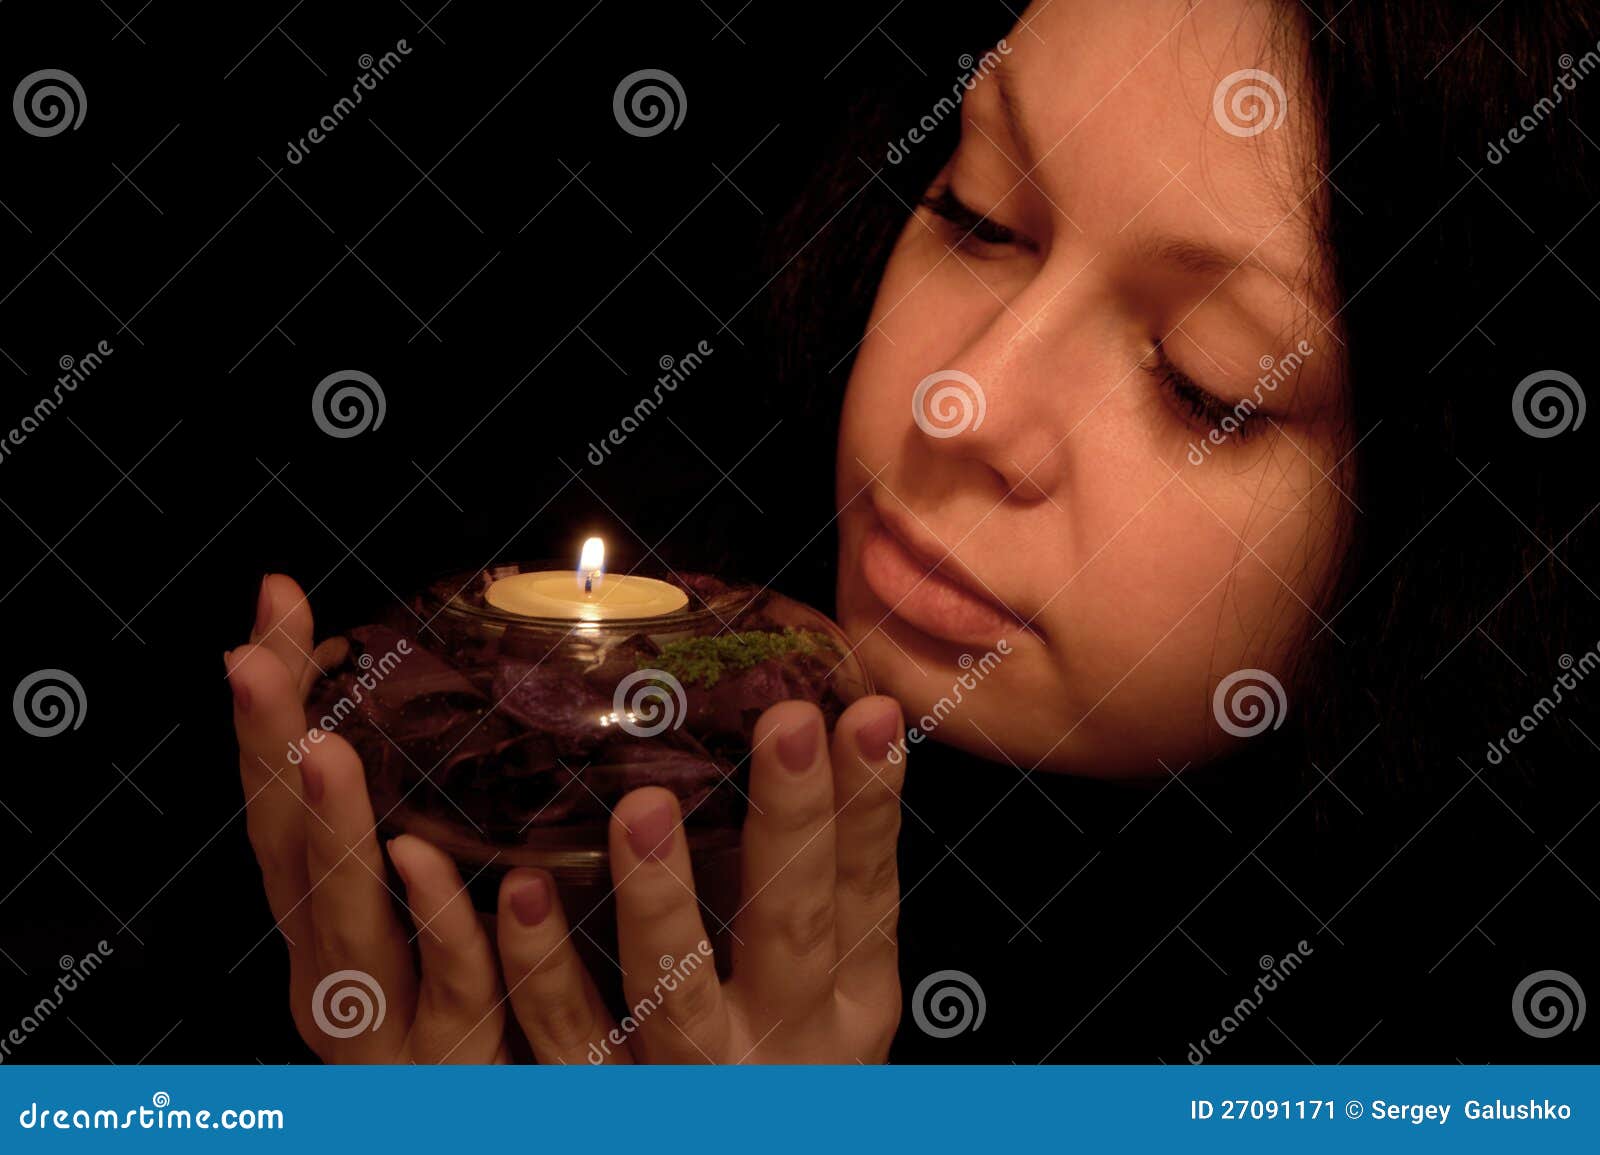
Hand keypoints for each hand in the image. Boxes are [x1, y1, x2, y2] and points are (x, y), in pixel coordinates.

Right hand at [226, 574, 507, 1062]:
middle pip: (291, 856)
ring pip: (350, 924)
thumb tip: (433, 699)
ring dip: (333, 834)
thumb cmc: (482, 1016)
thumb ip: (434, 822)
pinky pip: (451, 988)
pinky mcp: (455, 1064)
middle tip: (256, 662)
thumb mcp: (449, 907)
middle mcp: (337, 971)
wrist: (506, 1132)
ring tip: (324, 749)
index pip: (286, 801)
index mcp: (326, 925)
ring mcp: (387, 1025)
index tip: (275, 603)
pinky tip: (422, 859)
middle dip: (270, 756)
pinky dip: (434, 925)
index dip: (273, 710)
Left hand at [494, 695, 906, 1062]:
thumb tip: (824, 735)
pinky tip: (525, 892)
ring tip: (644, 807)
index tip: (865, 714)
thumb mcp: (830, 991)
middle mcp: (783, 1044)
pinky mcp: (611, 1105)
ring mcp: (694, 1080)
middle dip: (792, 823)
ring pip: (675, 992)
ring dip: (659, 897)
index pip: (864, 891)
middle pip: (790, 928)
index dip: (868, 807)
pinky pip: (570, 1038)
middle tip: (785, 724)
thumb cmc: (784, 1064)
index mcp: (847, 1004)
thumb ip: (820, 890)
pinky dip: (544, 969)